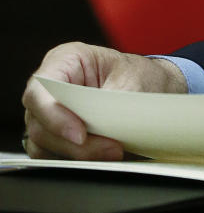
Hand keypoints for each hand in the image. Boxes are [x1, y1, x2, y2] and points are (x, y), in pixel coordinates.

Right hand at [22, 41, 186, 160]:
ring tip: (112, 151)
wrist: (147, 87)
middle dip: (74, 143)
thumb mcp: (129, 82)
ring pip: (43, 145)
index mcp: (64, 60)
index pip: (39, 92)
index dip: (53, 117)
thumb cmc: (136, 75)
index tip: (81, 135)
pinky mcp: (54, 136)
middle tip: (110, 148)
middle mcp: (49, 87)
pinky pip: (52, 155)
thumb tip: (99, 127)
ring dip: (76, 154)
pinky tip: (100, 156)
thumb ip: (108, 105)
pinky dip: (74, 160)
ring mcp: (48, 113)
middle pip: (40, 125)